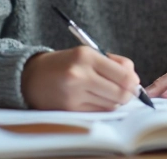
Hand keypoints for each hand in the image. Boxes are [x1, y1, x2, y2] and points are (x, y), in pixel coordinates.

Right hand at [21, 47, 140, 110]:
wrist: (32, 77)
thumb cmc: (65, 64)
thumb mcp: (87, 53)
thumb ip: (114, 63)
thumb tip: (134, 79)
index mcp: (86, 56)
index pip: (124, 75)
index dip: (134, 82)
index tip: (134, 83)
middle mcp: (80, 75)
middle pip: (120, 93)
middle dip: (127, 94)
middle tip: (126, 92)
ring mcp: (74, 94)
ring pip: (111, 105)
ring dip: (115, 101)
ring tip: (107, 93)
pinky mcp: (70, 109)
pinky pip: (98, 112)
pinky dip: (103, 108)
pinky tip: (96, 100)